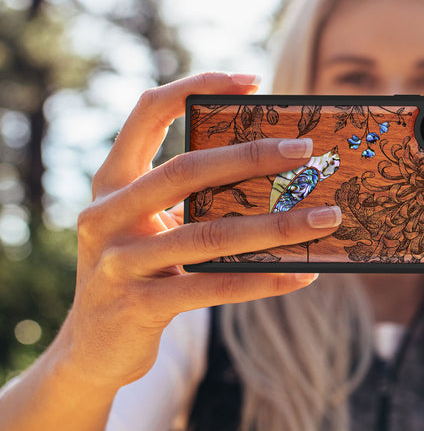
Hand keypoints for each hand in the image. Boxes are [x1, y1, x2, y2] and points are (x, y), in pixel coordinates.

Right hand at [63, 72, 340, 390]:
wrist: (92, 349)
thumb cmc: (138, 270)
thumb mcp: (150, 225)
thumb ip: (189, 198)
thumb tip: (274, 174)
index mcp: (112, 181)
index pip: (148, 112)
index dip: (196, 87)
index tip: (252, 81)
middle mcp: (106, 214)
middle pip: (185, 170)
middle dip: (251, 156)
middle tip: (305, 150)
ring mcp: (118, 262)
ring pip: (208, 234)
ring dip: (276, 225)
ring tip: (325, 217)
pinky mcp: (138, 306)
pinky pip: (213, 288)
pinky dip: (263, 279)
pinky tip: (303, 273)